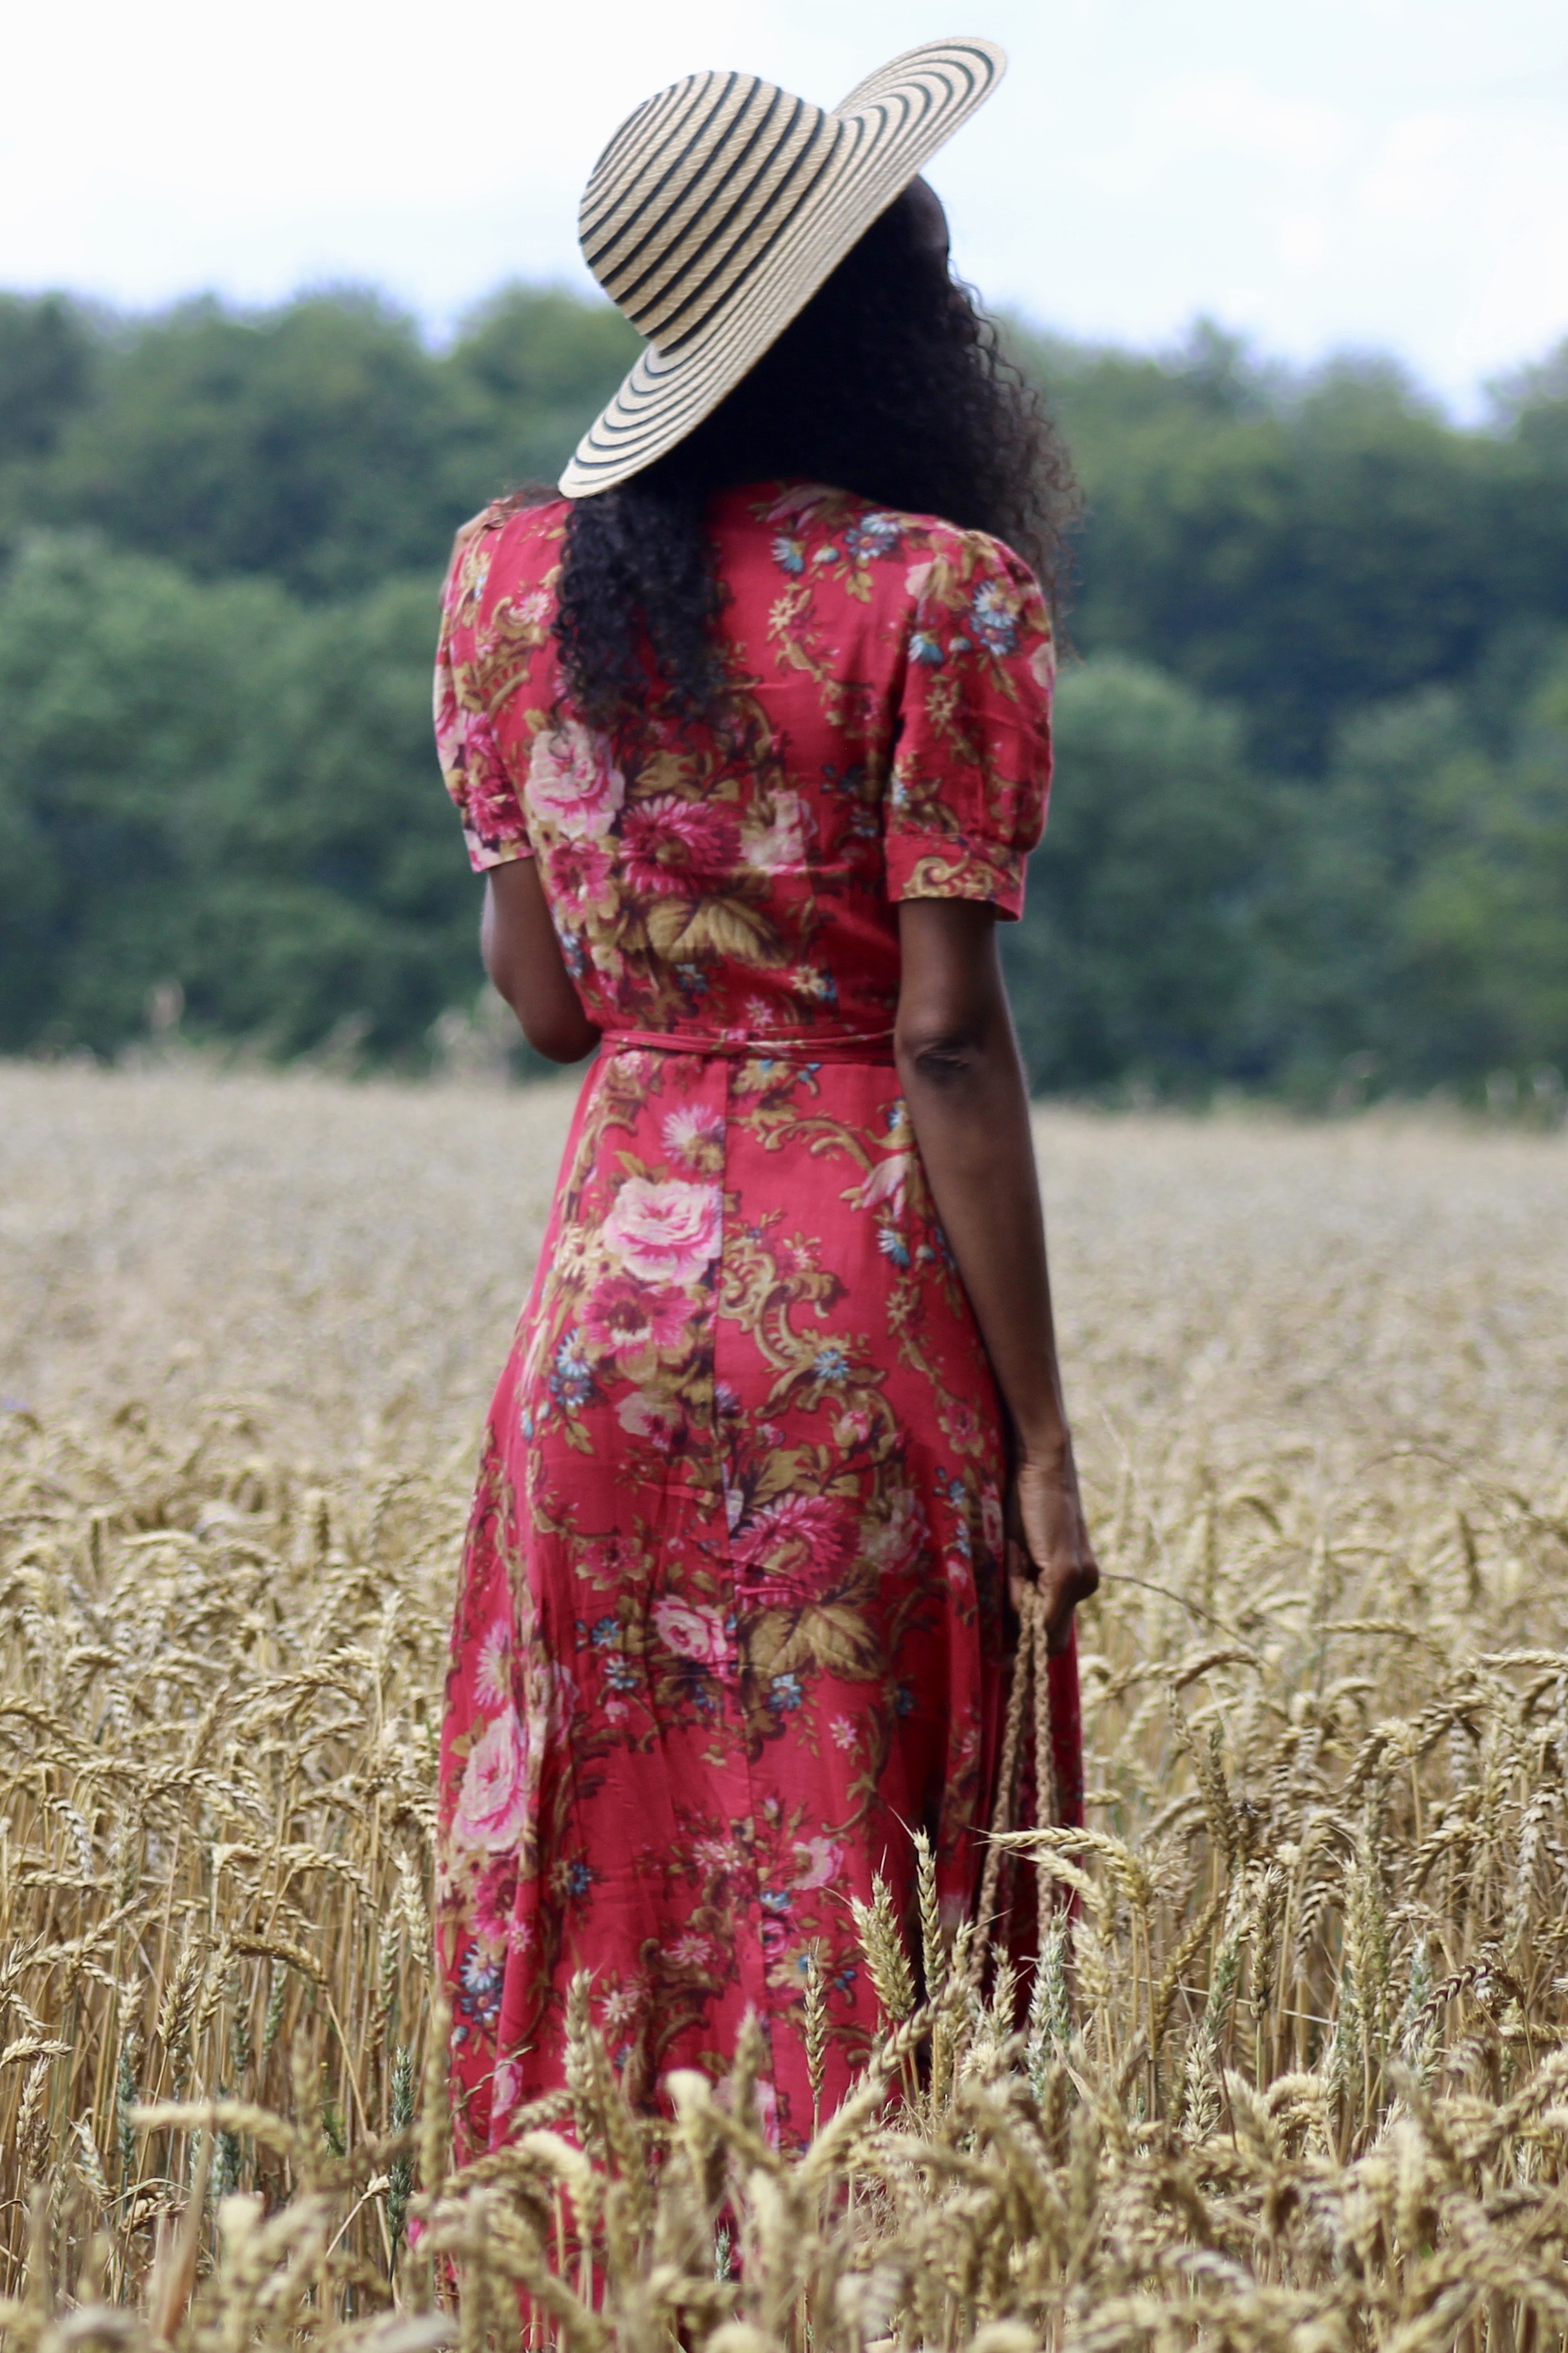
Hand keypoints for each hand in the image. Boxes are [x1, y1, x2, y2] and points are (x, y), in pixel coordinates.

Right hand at [1006, 1447, 1098, 1653]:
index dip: (1032, 1648)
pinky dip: (1020, 1595)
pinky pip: (1038, 1604)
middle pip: (1056, 1639)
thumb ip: (1024, 1588)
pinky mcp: (1068, 1572)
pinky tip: (1015, 1560)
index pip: (1057, 1632)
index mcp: (1079, 1580)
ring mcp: (1081, 1580)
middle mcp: (1086, 1585)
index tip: (1004, 1658)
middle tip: (999, 1654)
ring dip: (1021, 1610)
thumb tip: (1015, 1628)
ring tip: (1012, 1566)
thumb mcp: (1022, 1552)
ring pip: (1045, 1622)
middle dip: (1026, 1644)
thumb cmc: (1028, 1501)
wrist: (1044, 1464)